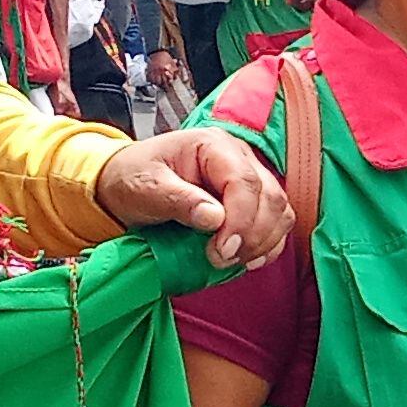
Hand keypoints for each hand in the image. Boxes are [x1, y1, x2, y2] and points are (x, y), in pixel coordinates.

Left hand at [94, 127, 293, 266]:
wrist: (126, 184)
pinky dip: (267, 246)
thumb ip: (180, 200)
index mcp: (214, 145)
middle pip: (269, 198)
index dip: (240, 220)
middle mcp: (240, 158)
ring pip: (279, 213)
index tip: (222, 251)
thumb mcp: (147, 187)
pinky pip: (275, 226)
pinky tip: (247, 260)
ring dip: (262, 243)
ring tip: (230, 261)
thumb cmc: (134, 178)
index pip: (244, 181)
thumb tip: (215, 219)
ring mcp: (250, 180)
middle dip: (251, 236)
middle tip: (220, 260)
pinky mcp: (251, 204)